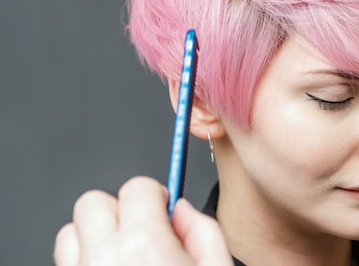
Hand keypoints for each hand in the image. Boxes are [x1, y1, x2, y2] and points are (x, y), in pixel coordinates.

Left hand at [54, 176, 233, 265]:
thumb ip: (204, 231)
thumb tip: (182, 210)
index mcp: (145, 246)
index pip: (137, 187)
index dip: (155, 195)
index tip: (163, 208)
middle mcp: (103, 259)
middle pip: (93, 203)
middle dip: (119, 210)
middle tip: (142, 231)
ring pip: (71, 232)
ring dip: (95, 235)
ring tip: (122, 254)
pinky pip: (66, 261)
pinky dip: (84, 259)